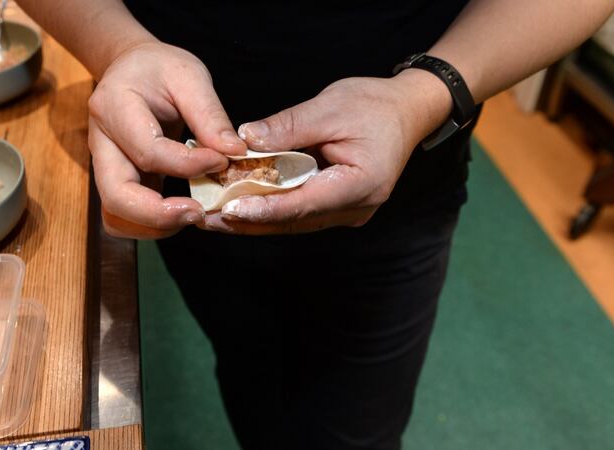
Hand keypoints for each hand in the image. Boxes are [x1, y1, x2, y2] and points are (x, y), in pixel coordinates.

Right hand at [88, 42, 246, 238]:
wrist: (131, 69)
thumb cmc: (159, 69)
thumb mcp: (189, 76)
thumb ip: (210, 115)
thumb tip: (234, 153)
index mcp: (113, 107)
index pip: (149, 151)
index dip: (188, 165)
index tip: (223, 161)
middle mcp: (100, 142)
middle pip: (116, 196)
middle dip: (159, 214)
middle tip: (199, 212)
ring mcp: (104, 167)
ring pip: (115, 216)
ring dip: (153, 226)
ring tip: (192, 213)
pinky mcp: (116, 181)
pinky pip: (123, 218)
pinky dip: (149, 226)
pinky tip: (180, 211)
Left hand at [200, 70, 452, 234]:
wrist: (407, 112)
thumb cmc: (374, 105)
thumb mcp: (330, 107)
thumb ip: (288, 128)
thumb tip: (245, 141)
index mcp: (361, 184)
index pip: (304, 204)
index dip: (264, 209)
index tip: (229, 211)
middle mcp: (356, 208)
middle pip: (294, 221)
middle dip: (249, 221)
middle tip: (206, 219)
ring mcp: (348, 212)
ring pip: (293, 222)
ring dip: (254, 220)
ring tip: (213, 218)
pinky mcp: (338, 207)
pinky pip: (299, 213)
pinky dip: (269, 210)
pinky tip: (239, 207)